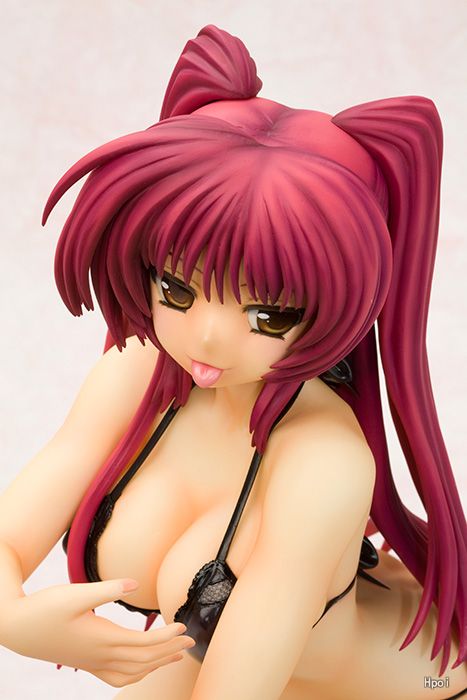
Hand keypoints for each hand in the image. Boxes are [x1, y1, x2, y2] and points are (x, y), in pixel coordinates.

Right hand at [0, 578, 194, 686]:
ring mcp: (92, 662)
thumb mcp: (75, 593)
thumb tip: (135, 583)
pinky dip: (135, 674)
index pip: (144, 643)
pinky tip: (141, 668)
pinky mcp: (85, 662)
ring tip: (174, 656)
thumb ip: (107, 588)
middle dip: (169, 651)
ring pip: (132, 671)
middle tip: (190, 641)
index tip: (183, 627)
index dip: (166, 637)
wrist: (18, 628)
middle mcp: (100, 655)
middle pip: (144, 659)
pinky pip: (116, 676)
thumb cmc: (45, 608)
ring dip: (156, 664)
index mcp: (102, 638)